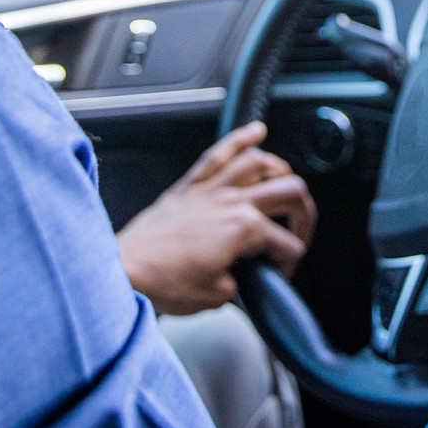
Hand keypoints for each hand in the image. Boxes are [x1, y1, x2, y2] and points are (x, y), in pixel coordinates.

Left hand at [117, 121, 317, 316]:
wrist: (124, 271)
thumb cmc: (163, 283)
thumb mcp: (216, 296)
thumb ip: (240, 284)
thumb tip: (244, 279)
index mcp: (244, 229)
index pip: (287, 243)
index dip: (289, 262)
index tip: (279, 273)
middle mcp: (231, 201)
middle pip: (290, 192)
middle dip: (303, 215)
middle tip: (297, 232)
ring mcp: (210, 189)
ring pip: (259, 162)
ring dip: (280, 171)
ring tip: (285, 185)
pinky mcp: (189, 185)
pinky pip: (220, 152)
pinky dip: (240, 138)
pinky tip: (256, 131)